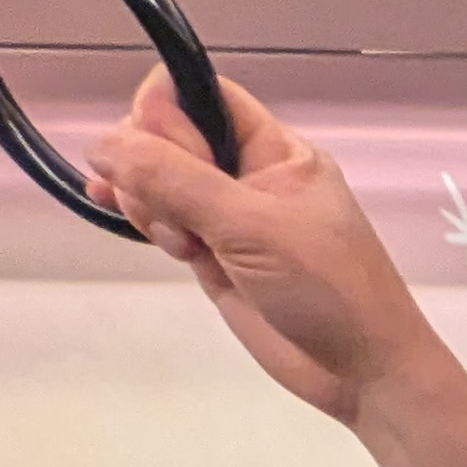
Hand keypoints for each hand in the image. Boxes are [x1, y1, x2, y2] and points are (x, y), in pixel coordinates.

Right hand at [91, 74, 448, 425]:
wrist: (361, 371)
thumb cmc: (328, 290)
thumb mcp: (253, 226)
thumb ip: (177, 180)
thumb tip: (104, 143)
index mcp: (274, 148)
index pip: (200, 94)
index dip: (168, 115)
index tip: (170, 157)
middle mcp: (247, 172)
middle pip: (166, 134)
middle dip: (151, 165)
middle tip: (182, 217)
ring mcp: (226, 215)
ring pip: (156, 177)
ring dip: (146, 199)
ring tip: (182, 244)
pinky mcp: (211, 254)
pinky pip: (160, 217)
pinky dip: (137, 213)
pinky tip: (110, 205)